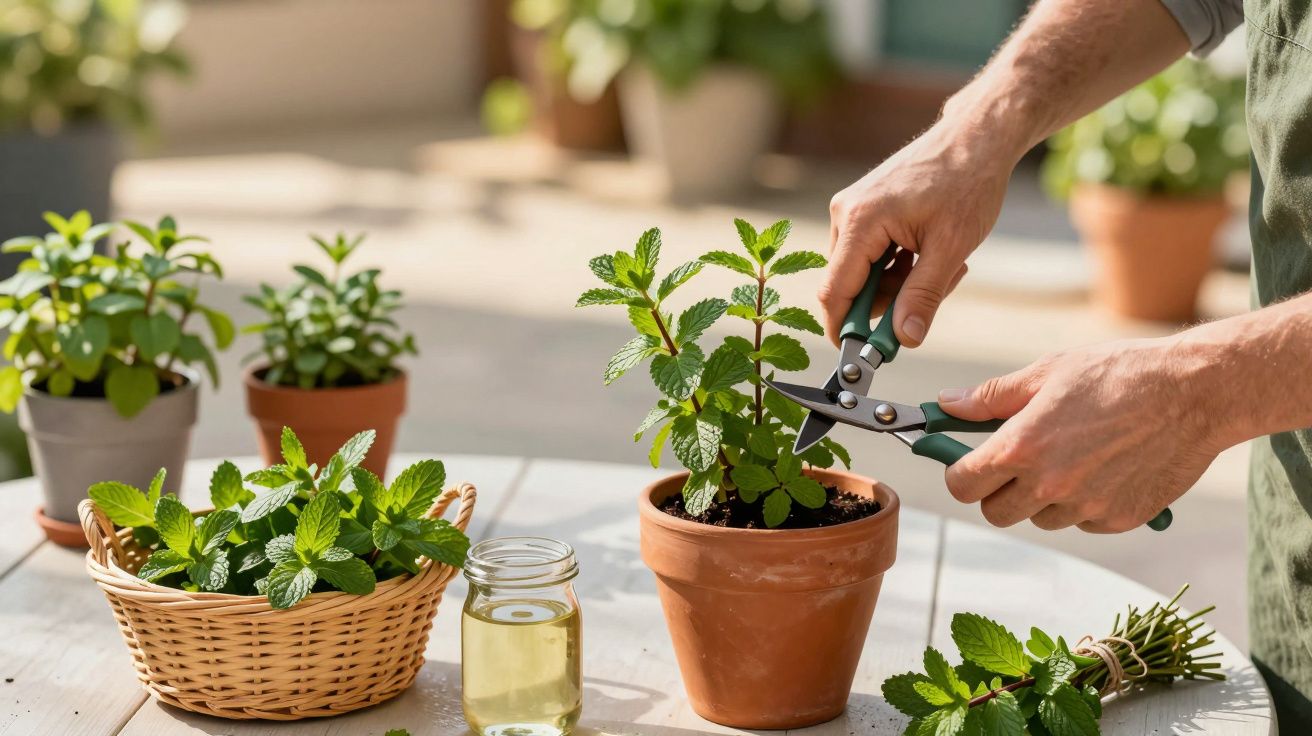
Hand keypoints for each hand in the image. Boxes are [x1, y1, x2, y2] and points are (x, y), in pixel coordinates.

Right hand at [821, 123, 1012, 346]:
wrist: (977, 137)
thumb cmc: (967, 182)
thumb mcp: (951, 248)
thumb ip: (923, 296)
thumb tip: (904, 339)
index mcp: (861, 221)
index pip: (835, 292)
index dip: (844, 330)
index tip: (861, 357)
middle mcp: (846, 214)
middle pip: (851, 285)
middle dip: (890, 300)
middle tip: (935, 290)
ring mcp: (853, 210)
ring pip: (865, 273)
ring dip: (901, 281)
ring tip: (942, 261)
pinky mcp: (864, 208)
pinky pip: (872, 255)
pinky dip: (901, 263)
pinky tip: (930, 249)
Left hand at [937, 338, 1224, 532]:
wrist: (1194, 392)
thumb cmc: (1118, 373)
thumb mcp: (1047, 372)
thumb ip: (991, 397)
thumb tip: (946, 405)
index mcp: (1021, 447)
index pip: (962, 485)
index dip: (959, 472)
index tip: (966, 461)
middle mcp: (1049, 485)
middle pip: (994, 511)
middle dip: (997, 489)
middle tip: (1016, 460)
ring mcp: (1085, 507)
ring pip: (1039, 518)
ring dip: (1042, 497)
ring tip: (1071, 454)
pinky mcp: (1117, 520)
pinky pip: (1081, 521)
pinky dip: (1083, 503)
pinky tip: (1104, 467)